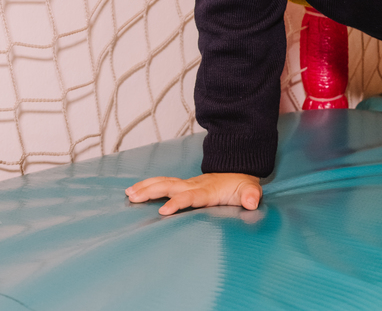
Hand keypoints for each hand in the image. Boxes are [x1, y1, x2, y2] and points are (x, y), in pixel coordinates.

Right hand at [125, 173, 261, 214]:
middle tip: (134, 198)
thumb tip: (252, 202)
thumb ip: (251, 195)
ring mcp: (187, 184)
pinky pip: (163, 183)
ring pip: (163, 183)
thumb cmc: (241, 184)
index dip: (177, 203)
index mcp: (208, 190)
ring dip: (146, 187)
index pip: (190, 197)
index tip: (163, 211)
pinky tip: (134, 190)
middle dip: (151, 192)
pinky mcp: (183, 185)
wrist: (237, 169)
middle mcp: (194, 185)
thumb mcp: (250, 189)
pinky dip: (148, 185)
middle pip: (170, 187)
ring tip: (128, 194)